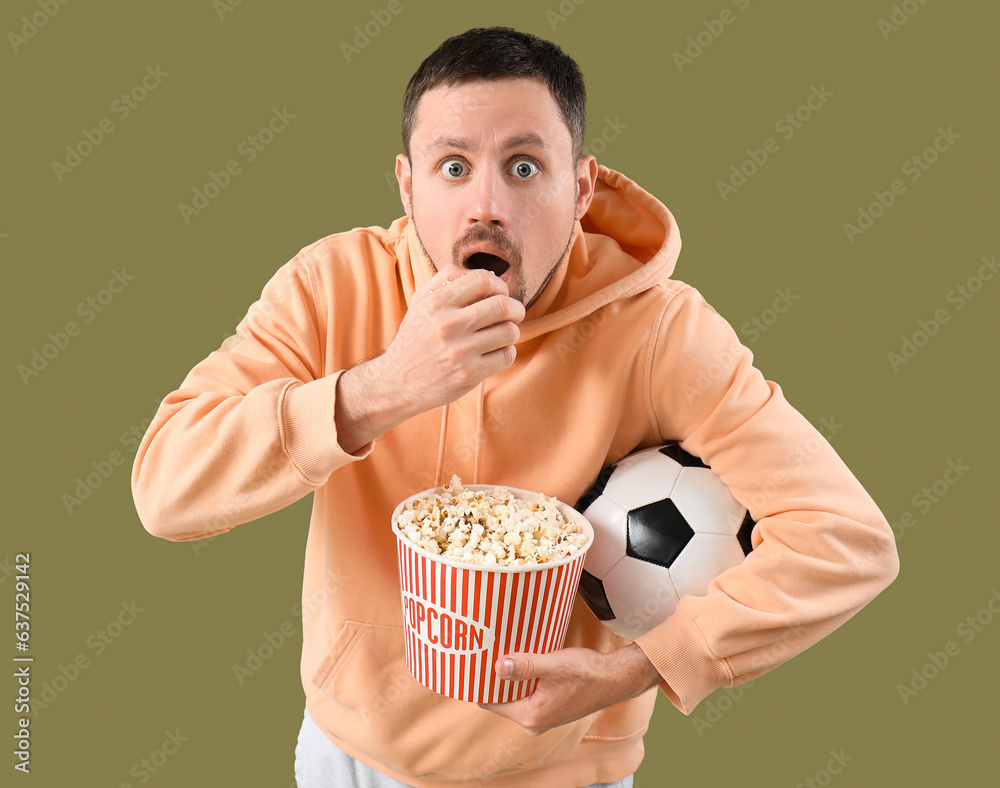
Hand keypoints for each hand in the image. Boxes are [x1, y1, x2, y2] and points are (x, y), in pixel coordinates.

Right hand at [381, 264, 524, 417]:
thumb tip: (483, 272)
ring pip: (509, 332)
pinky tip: (496, 353)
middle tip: (514, 314)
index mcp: (436, 303)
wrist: (396, 382)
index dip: (500, 285)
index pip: (483, 280)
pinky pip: (506, 356)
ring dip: (511, 332)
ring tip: (502, 335)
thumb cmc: (413, 340)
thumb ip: (445, 280)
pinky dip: (507, 353)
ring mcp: (460, 351)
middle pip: (502, 306)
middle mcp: (448, 325)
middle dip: (516, 309)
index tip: (501, 294)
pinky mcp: (469, 374)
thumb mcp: (419, 303)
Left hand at [476, 643, 661, 736]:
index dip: (481, 683)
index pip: (491, 702)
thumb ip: (525, 666)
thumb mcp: (553, 665)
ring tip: (501, 653)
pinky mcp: (549, 708)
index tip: (474, 663)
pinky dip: (522, 679)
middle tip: (485, 652)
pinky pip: (526, 694)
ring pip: (514, 695)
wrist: (614, 678)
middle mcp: (533, 722)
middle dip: (494, 678)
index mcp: (530, 716)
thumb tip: (497, 666)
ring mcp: (541, 717)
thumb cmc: (587, 673)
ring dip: (509, 678)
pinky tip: (521, 661)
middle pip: (501, 699)